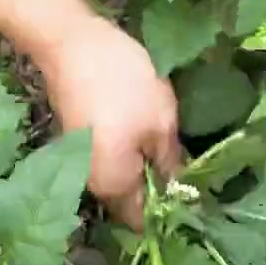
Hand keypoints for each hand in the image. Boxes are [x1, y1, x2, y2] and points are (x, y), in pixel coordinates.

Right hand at [39, 16, 180, 228]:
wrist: (71, 44)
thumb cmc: (122, 86)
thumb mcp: (161, 123)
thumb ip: (172, 163)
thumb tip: (180, 190)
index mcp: (113, 187)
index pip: (144, 220)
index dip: (170, 211)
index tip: (195, 194)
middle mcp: (91, 183)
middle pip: (130, 199)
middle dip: (157, 186)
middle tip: (187, 162)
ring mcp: (80, 162)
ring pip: (120, 176)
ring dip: (143, 165)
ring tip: (168, 142)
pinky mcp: (77, 141)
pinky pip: (109, 158)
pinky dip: (128, 151)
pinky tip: (145, 129)